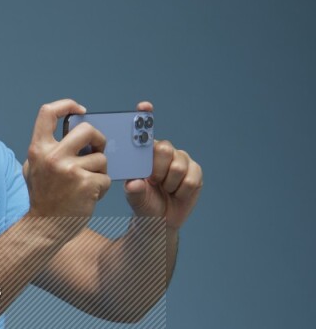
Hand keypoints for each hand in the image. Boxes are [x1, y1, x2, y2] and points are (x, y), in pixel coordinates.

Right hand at [22, 99, 110, 243]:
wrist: (45, 228)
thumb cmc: (43, 197)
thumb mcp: (33, 168)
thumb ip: (47, 148)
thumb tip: (71, 129)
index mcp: (38, 149)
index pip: (48, 112)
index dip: (66, 105)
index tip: (80, 110)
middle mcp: (53, 157)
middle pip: (87, 129)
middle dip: (98, 138)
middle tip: (98, 149)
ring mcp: (70, 171)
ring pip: (101, 158)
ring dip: (100, 171)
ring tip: (88, 183)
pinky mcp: (87, 185)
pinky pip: (105, 178)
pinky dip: (101, 188)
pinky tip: (90, 196)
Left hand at [124, 101, 202, 230]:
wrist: (161, 221)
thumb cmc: (145, 204)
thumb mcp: (135, 198)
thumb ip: (133, 191)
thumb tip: (134, 183)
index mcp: (146, 152)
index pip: (145, 130)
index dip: (145, 116)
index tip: (144, 107)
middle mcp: (165, 151)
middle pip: (164, 149)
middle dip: (157, 170)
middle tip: (154, 181)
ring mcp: (182, 160)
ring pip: (178, 167)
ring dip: (169, 185)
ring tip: (165, 190)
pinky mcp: (195, 172)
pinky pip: (190, 180)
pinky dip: (181, 192)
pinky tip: (176, 193)